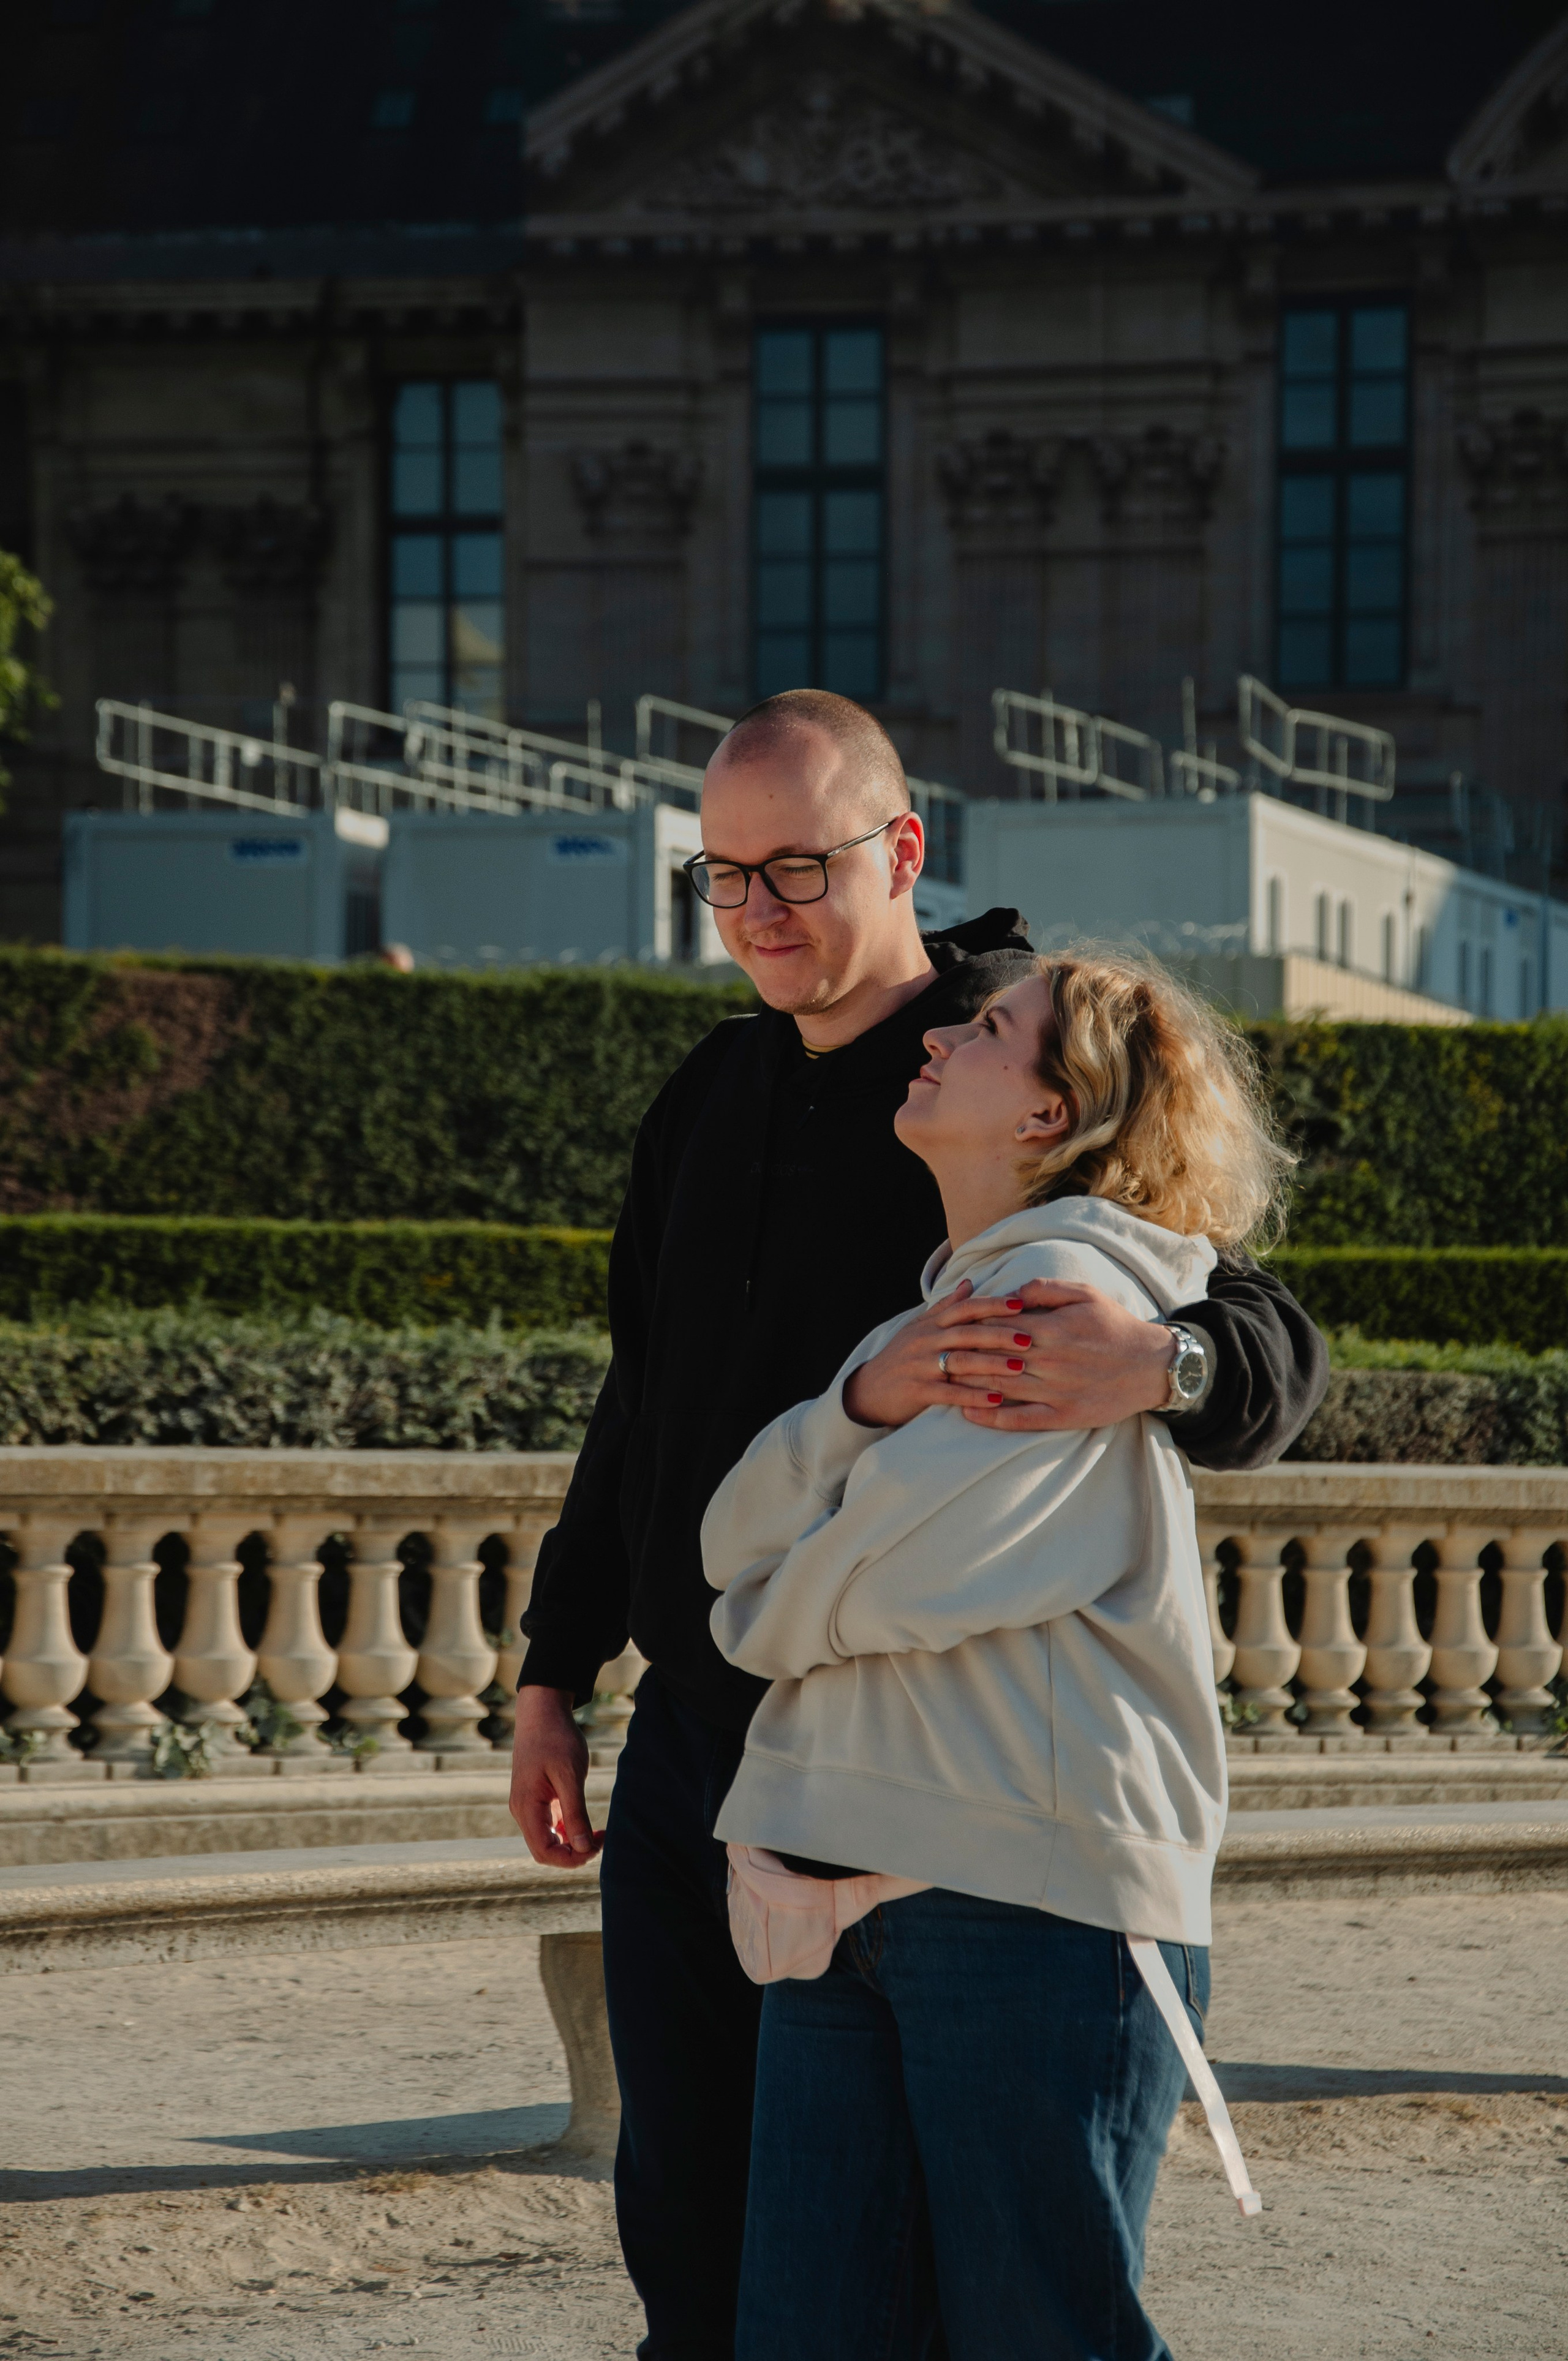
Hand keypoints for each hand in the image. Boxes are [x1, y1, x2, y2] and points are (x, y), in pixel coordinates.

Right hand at [509, 1684, 603, 1866]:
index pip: (544, 1852)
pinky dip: (567, 1830)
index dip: (571, 1859)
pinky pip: (549, 1825)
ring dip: (572, 1842)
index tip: (596, 1847)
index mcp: (527, 1807)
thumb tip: (584, 1848)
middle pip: (545, 1850)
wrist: (542, 1712)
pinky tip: (586, 1822)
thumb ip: (575, 1813)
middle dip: (573, 1853)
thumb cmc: (556, 1739)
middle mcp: (522, 1810)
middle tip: (600, 1839)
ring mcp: (527, 1805)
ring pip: (547, 1839)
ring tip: (597, 1832)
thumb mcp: (570, 1775)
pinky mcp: (535, 1798)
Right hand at [844, 1279, 1072, 1429]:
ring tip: (1019, 1367)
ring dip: (991, 1364)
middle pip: (966, 1332)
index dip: (992, 1304)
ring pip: (960, 1361)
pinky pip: (949, 1393)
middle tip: (1030, 1337)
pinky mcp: (917, 1391)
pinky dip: (973, 1396)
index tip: (1021, 1303)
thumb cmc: (902, 1356)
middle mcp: (926, 1340)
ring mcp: (920, 1365)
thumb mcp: (920, 1327)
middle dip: (999, 1334)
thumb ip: (947, 1307)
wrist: (869, 1389)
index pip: (965, 1308)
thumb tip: (970, 1283)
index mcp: (931, 1323)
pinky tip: (996, 1400)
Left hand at [954, 1279, 1176, 1431]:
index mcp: (1051, 1329)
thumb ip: (1045, 1290)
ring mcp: (1054, 1390)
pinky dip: (991, 1417)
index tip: (947, 1326)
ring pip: (1000, 1388)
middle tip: (931, 1354)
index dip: (969, 1327)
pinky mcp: (1062, 1415)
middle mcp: (1048, 1361)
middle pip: (993, 1357)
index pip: (998, 1326)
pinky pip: (1020, 1419)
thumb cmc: (1116, 1326)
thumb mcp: (1086, 1294)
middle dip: (960, 1355)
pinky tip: (967, 1412)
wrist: (1151, 1365)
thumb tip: (1010, 1292)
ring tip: (938, 1381)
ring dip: (967, 1384)